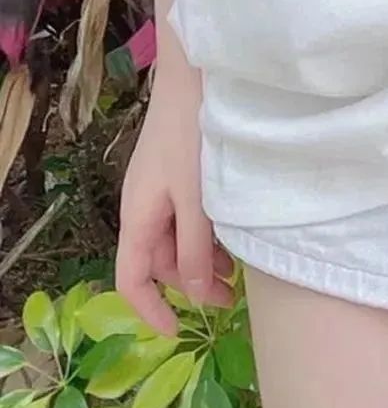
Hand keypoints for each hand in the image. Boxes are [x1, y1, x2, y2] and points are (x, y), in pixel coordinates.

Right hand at [116, 55, 234, 335]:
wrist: (193, 77)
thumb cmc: (192, 139)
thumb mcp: (196, 201)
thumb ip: (195, 249)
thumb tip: (194, 295)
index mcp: (138, 218)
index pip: (131, 280)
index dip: (150, 311)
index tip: (178, 330)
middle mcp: (142, 208)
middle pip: (158, 262)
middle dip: (190, 285)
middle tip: (231, 297)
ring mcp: (158, 190)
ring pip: (175, 240)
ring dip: (201, 260)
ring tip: (237, 271)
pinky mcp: (176, 174)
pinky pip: (185, 218)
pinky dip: (205, 235)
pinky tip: (231, 236)